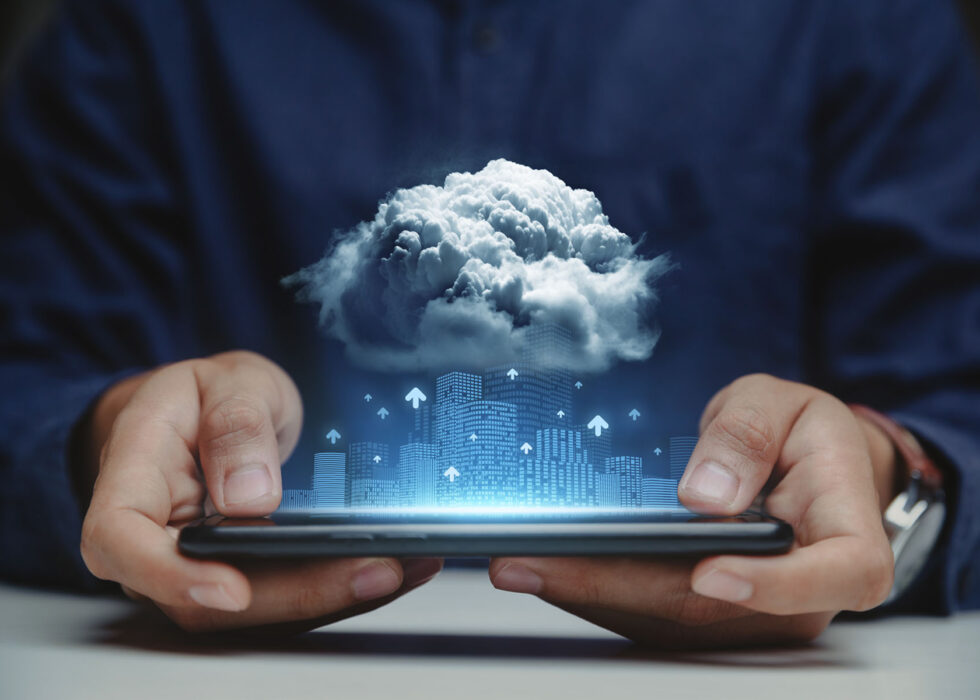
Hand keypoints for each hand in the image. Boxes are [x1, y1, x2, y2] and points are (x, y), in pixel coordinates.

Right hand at [78, 351, 440, 631]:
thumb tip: (249, 497)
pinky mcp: (238, 576)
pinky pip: (281, 595)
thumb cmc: (207, 395)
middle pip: (202, 595)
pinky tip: (395, 567)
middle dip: (295, 594)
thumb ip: (237, 425)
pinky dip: (338, 586)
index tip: (233, 587)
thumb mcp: (228, 382)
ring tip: (403, 567)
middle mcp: (156, 537)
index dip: (171, 574)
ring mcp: (195, 565)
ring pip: (251, 607)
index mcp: (134, 477)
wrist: (210, 411)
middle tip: (376, 570)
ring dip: (330, 598)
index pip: (119, 540)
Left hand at [489, 374, 896, 647]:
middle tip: (536, 562)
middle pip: (715, 610)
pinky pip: (654, 613)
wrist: (805, 464)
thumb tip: (706, 496)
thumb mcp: (783, 405)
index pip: (835, 576)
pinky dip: (600, 593)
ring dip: (591, 596)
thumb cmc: (803, 434)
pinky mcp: (712, 612)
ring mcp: (755, 611)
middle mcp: (803, 591)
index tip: (710, 574)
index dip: (772, 586)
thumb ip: (747, 437)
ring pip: (672, 621)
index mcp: (845, 537)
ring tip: (522, 565)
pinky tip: (552, 570)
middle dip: (618, 589)